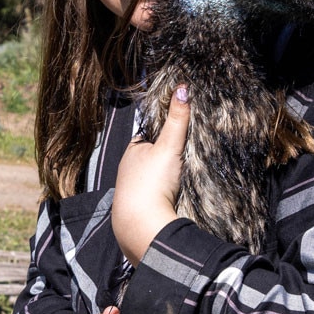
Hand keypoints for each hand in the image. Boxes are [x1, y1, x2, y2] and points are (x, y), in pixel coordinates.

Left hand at [112, 85, 190, 264]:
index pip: (148, 135)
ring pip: (152, 177)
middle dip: (164, 155)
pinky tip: (174, 194)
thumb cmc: (152, 182)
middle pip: (150, 157)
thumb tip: (182, 88)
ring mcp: (133, 190)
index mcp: (131, 152)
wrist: (143, 224)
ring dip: (164, 176)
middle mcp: (128, 170)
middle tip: (186, 151)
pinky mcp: (142, 208)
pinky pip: (155, 195)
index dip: (163, 131)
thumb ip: (177, 120)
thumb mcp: (168, 146)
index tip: (178, 127)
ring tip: (183, 173)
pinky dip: (164, 192)